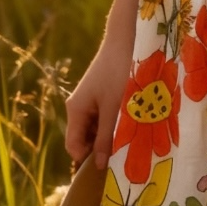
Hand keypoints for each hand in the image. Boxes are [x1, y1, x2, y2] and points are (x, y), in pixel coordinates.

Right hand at [64, 34, 129, 170]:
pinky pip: (105, 117)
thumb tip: (99, 166)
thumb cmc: (119, 72)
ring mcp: (91, 100)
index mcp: (76, 110)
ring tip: (132, 137)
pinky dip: (116, 122)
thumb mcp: (114, 108)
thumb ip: (106, 137)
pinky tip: (132, 122)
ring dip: (112, 135)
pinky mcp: (103, 94)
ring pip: (98, 129)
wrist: (127, 39)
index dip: (88, 159)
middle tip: (125, 152)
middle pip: (86, 139)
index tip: (110, 166)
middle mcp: (79, 107)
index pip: (74, 147)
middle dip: (102, 148)